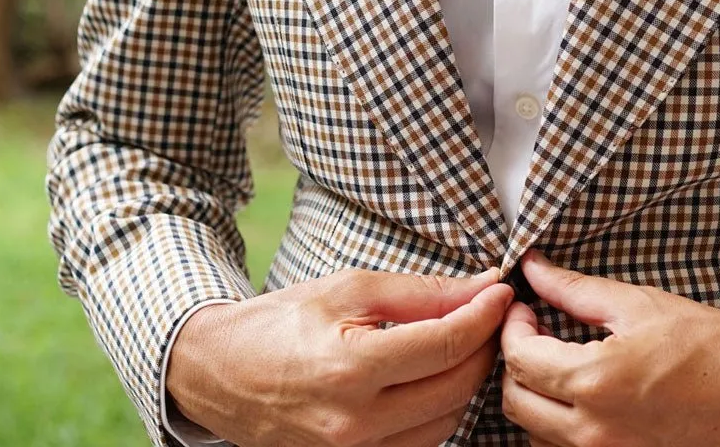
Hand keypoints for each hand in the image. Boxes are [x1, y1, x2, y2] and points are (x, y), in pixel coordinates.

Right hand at [165, 267, 513, 446]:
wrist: (218, 371)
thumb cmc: (280, 323)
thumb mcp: (348, 289)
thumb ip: (421, 293)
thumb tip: (481, 288)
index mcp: (350, 368)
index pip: (448, 344)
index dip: (484, 315)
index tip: (501, 292)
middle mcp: (354, 422)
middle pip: (456, 387)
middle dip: (484, 347)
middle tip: (488, 315)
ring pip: (447, 422)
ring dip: (466, 381)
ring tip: (462, 344)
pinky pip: (420, 443)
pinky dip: (439, 410)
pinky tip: (434, 378)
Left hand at [498, 251, 719, 446]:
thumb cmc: (711, 346)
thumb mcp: (638, 304)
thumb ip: (574, 289)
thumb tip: (534, 269)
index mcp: (594, 380)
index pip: (518, 357)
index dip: (513, 325)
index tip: (527, 307)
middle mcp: (592, 429)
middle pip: (515, 400)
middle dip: (516, 361)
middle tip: (537, 330)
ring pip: (534, 431)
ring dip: (535, 395)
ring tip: (559, 361)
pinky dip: (558, 424)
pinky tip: (582, 392)